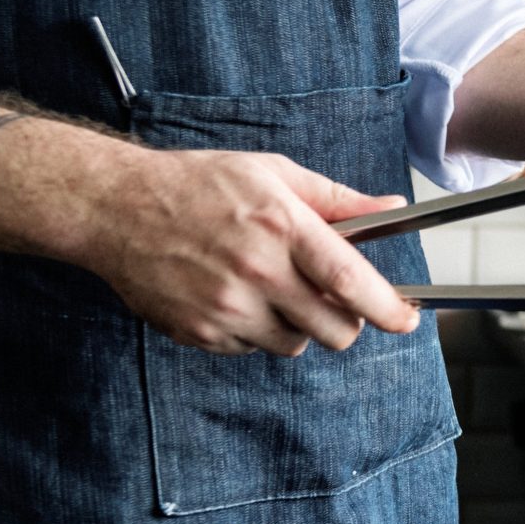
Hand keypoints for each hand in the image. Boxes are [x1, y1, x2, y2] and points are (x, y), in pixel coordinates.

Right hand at [77, 149, 421, 355]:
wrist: (116, 208)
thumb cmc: (198, 185)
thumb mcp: (272, 173)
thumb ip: (337, 199)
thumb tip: (391, 208)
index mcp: (282, 227)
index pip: (351, 283)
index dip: (388, 309)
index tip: (408, 319)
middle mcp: (257, 272)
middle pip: (334, 330)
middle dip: (346, 322)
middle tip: (334, 301)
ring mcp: (227, 308)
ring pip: (295, 345)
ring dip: (298, 326)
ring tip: (272, 288)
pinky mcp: (200, 332)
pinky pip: (252, 349)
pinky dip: (255, 331)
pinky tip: (235, 296)